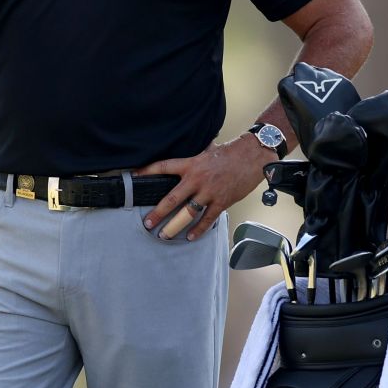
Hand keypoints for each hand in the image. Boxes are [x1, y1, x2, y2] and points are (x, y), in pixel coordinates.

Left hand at [137, 135, 273, 241]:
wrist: (253, 155)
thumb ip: (195, 158)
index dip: (147, 171)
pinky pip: (207, 219)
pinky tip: (189, 236)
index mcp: (191, 164)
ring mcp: (209, 192)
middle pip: (172, 199)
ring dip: (174, 226)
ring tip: (164, 235)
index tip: (134, 177)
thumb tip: (186, 159)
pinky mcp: (222, 201)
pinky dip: (198, 229)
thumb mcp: (208, 151)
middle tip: (147, 223)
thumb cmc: (231, 152)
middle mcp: (197, 179)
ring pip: (187, 213)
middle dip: (158, 213)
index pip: (164, 166)